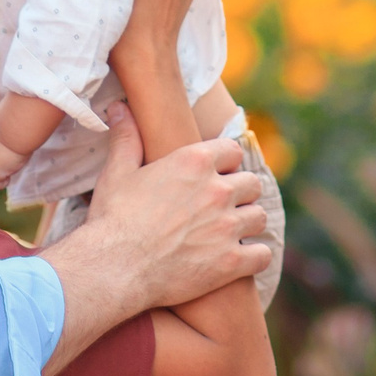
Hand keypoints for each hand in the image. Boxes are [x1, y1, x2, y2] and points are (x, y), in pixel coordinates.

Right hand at [35, 110, 264, 375]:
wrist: (115, 267)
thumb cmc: (113, 219)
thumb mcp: (117, 172)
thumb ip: (126, 137)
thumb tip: (119, 108)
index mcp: (194, 161)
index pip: (233, 150)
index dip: (225, 163)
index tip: (216, 175)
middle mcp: (218, 189)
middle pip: (251, 183)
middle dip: (240, 193)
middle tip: (223, 207)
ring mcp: (227, 226)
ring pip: (259, 216)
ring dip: (247, 223)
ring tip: (231, 232)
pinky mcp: (231, 261)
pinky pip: (262, 253)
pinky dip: (254, 256)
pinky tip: (241, 259)